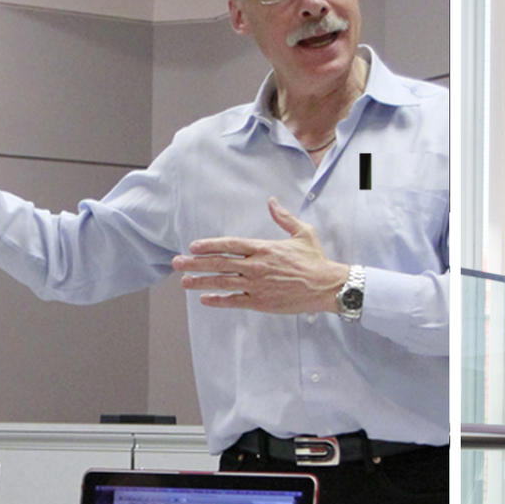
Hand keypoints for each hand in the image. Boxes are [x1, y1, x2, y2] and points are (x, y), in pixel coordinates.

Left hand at [174, 201, 346, 314]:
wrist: (326, 286)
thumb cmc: (315, 260)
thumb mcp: (302, 232)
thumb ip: (283, 217)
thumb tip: (272, 201)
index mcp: (263, 248)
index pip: (230, 244)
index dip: (209, 245)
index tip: (193, 246)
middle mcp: (256, 266)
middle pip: (219, 263)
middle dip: (195, 263)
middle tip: (178, 263)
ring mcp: (257, 285)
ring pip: (223, 282)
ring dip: (201, 282)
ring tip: (184, 282)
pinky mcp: (261, 302)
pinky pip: (235, 301)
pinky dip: (219, 300)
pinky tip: (205, 299)